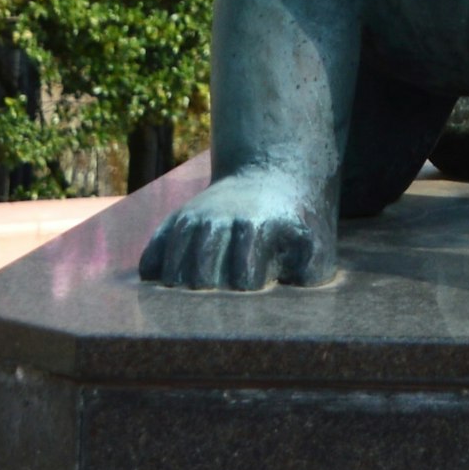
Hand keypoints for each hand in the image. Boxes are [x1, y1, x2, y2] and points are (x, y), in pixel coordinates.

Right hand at [134, 167, 333, 291]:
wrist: (271, 171)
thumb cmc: (294, 217)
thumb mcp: (316, 234)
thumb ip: (312, 264)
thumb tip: (292, 283)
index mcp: (254, 225)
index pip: (243, 276)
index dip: (252, 288)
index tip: (260, 283)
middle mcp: (217, 220)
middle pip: (201, 275)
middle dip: (215, 292)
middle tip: (225, 297)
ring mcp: (192, 218)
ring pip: (171, 266)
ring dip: (184, 288)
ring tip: (198, 298)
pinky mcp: (175, 221)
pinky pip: (152, 254)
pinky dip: (154, 273)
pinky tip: (167, 284)